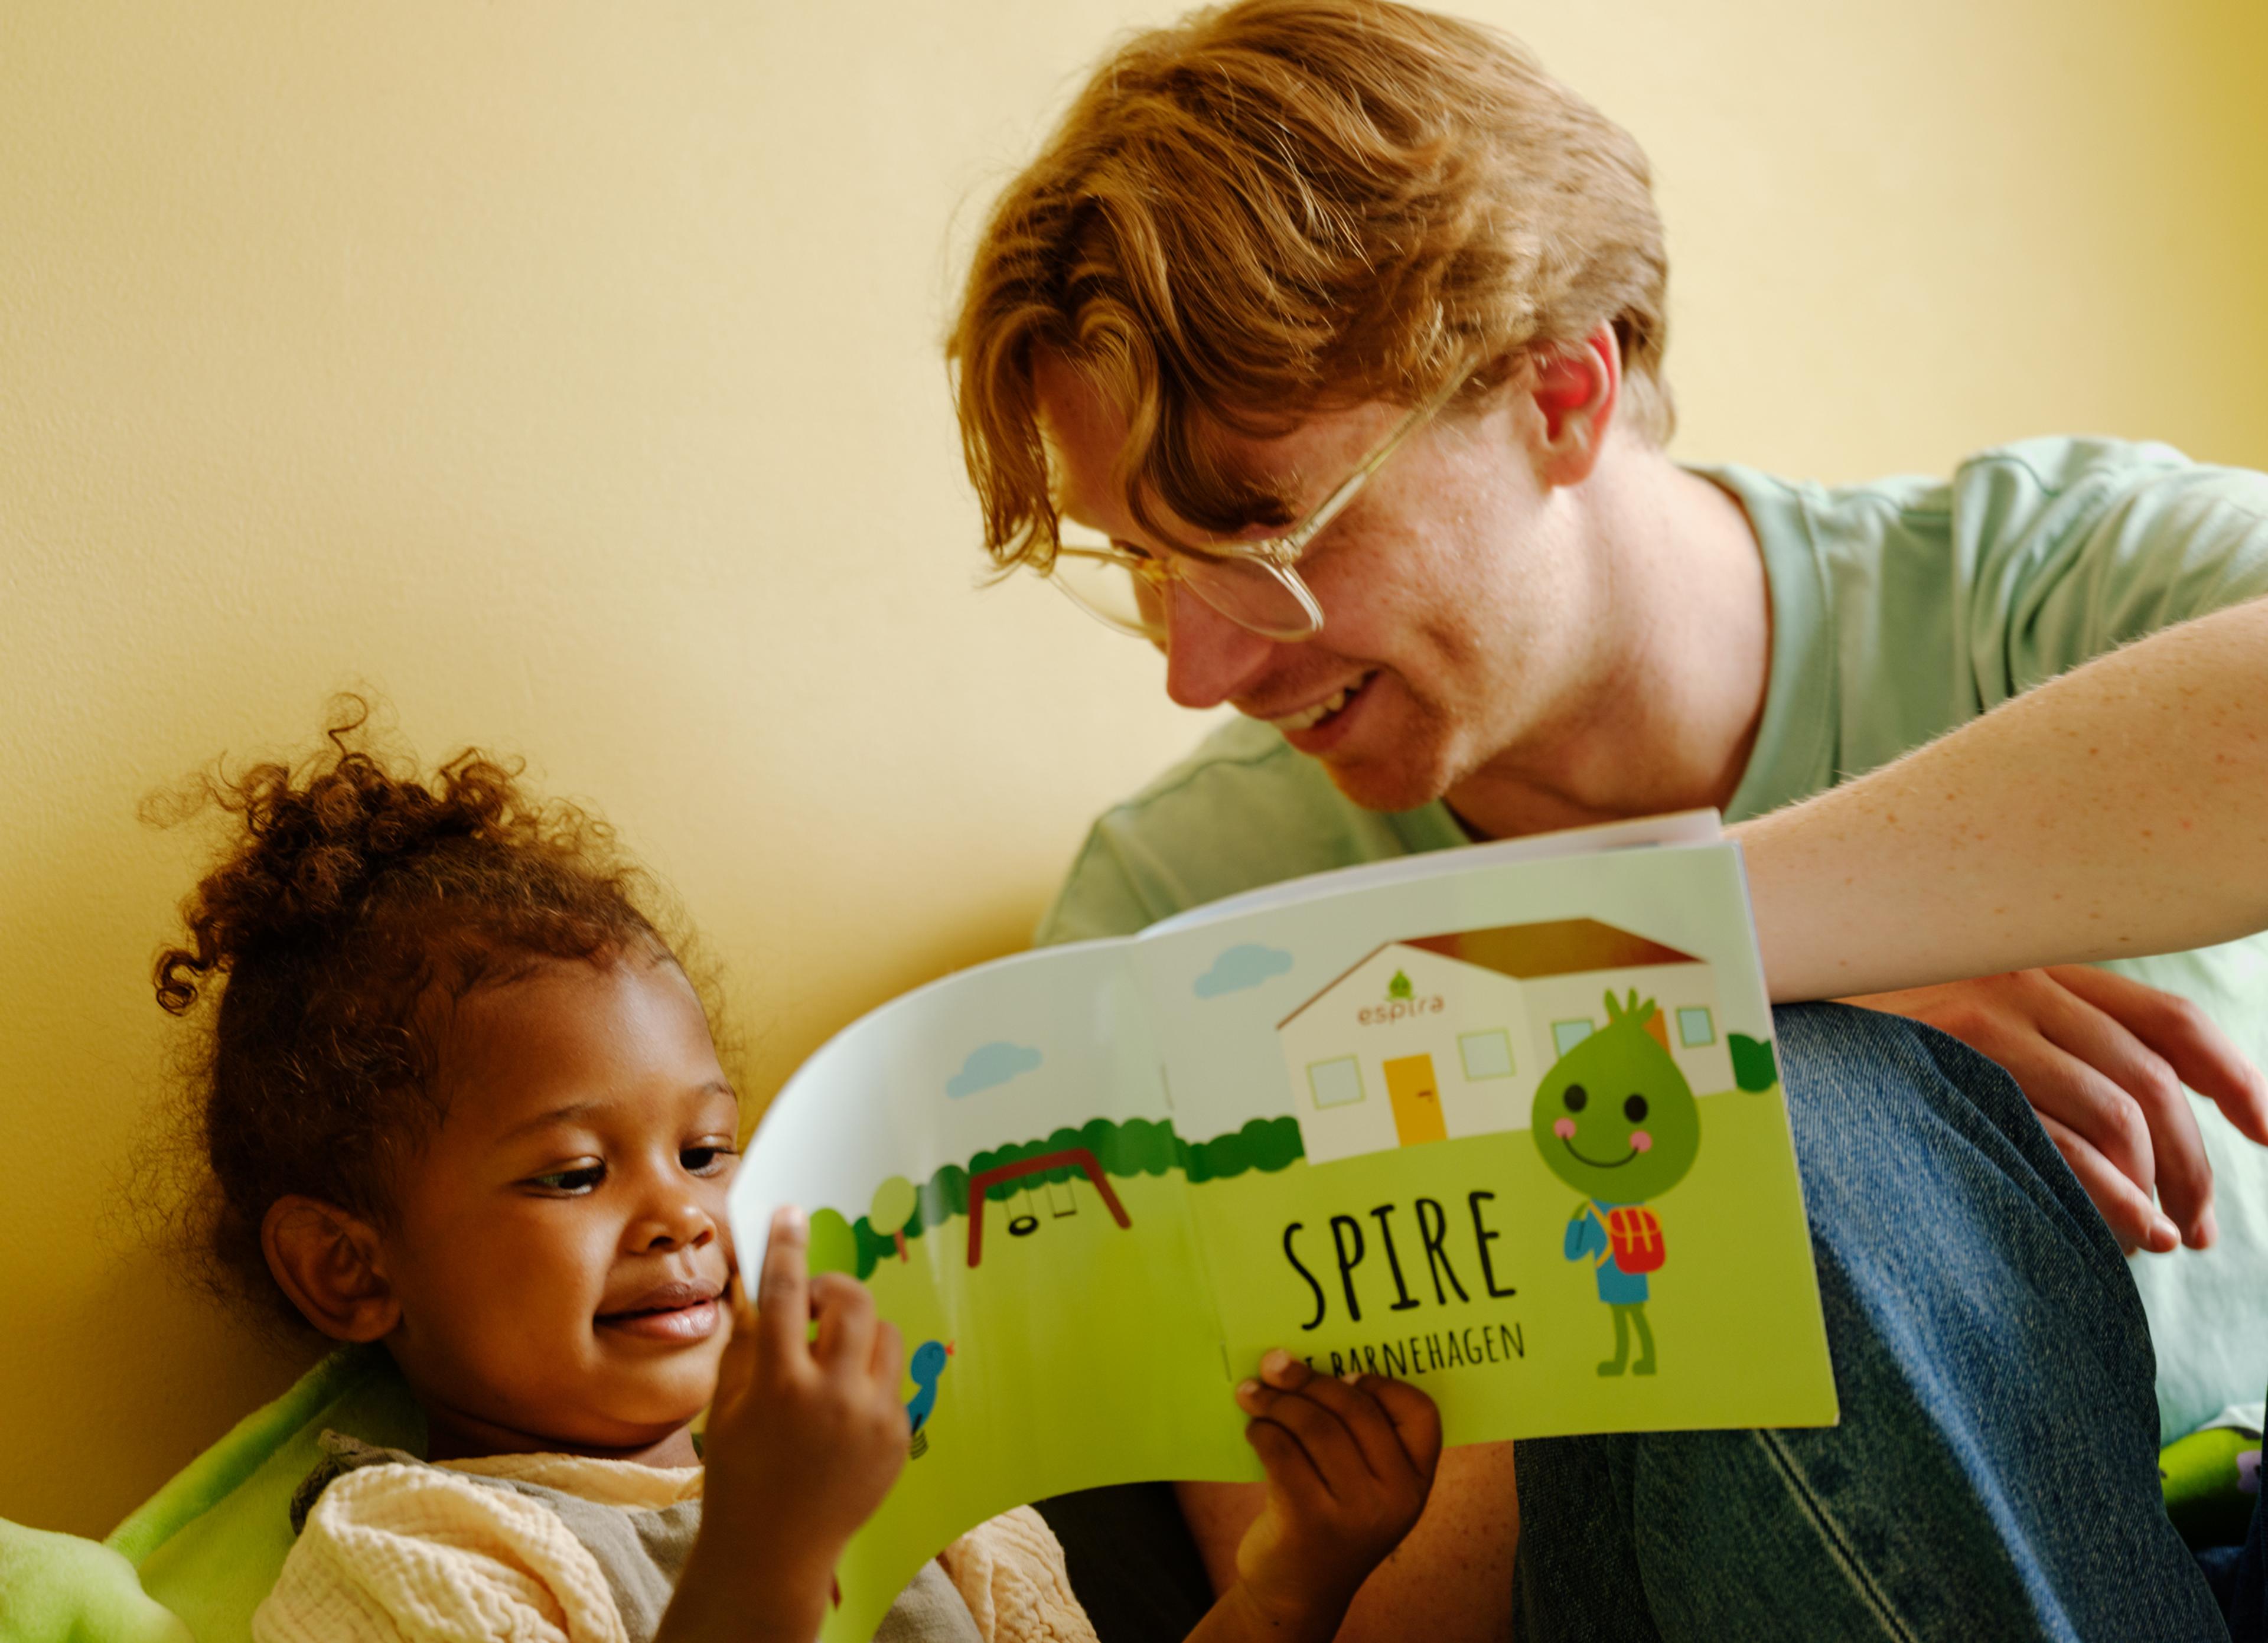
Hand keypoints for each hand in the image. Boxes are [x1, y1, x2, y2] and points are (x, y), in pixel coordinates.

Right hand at [660, 1206, 907, 1642]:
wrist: (774, 1552)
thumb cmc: (739, 1476)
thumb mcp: (727, 1406)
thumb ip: (749, 1344)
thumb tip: (763, 1290)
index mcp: (781, 1385)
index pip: (786, 1294)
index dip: (787, 1247)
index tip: (791, 1212)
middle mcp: (835, 1396)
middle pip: (854, 1302)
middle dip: (834, 1289)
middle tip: (814, 1302)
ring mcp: (875, 1418)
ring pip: (886, 1336)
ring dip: (859, 1333)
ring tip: (830, 1358)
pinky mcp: (899, 1437)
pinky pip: (894, 1381)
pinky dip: (869, 1379)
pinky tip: (842, 1408)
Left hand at [1201, 1349, 1441, 1642]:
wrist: (1297, 1592)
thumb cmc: (1328, 1518)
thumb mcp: (1360, 1483)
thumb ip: (1353, 1434)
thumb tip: (1297, 1362)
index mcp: (1416, 1481)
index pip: (1421, 1412)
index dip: (1383, 1384)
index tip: (1344, 1373)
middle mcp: (1396, 1498)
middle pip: (1356, 1409)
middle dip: (1309, 1380)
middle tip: (1274, 1364)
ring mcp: (1356, 1513)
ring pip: (1315, 1426)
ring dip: (1277, 1401)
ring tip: (1252, 1393)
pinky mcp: (1310, 1521)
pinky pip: (1283, 1451)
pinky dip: (1263, 1430)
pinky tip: (1255, 1429)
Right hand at [1843, 967, 2267, 1254]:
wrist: (1771, 1010)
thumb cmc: (1870, 1033)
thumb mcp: (1966, 1020)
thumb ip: (2046, 1050)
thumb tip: (2144, 1145)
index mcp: (2042, 968)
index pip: (2167, 1019)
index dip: (2233, 1077)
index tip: (2267, 1132)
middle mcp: (2025, 982)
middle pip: (2152, 1078)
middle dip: (2194, 1163)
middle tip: (2198, 1225)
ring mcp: (1985, 1019)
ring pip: (2120, 1110)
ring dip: (2159, 1187)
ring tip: (2162, 1238)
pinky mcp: (1951, 1061)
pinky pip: (2058, 1136)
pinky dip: (2109, 1190)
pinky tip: (2127, 1228)